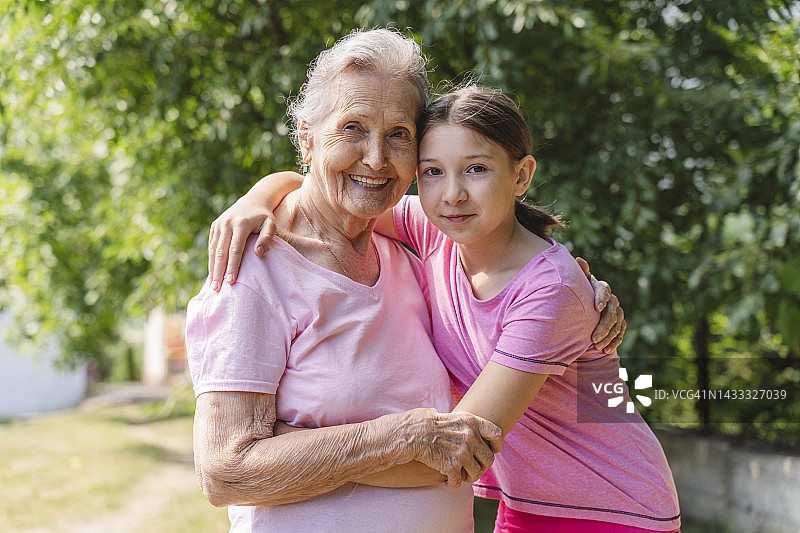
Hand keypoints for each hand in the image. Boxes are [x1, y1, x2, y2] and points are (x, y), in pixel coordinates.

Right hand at [208, 199, 276, 290]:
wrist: (253, 201)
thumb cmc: (264, 217)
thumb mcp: (271, 224)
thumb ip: (267, 238)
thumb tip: (258, 254)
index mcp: (241, 224)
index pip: (235, 249)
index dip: (232, 266)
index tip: (231, 281)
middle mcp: (226, 224)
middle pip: (221, 252)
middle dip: (218, 271)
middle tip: (217, 289)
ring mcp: (219, 224)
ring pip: (213, 250)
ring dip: (212, 268)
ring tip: (212, 285)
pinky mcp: (214, 226)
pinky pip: (211, 245)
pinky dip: (211, 260)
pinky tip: (212, 273)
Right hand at [387, 408, 502, 488]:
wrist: (406, 434)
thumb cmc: (419, 422)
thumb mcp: (444, 413)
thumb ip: (457, 422)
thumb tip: (460, 425)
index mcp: (470, 421)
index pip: (496, 434)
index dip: (496, 445)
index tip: (491, 450)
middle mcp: (470, 436)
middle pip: (489, 459)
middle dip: (480, 466)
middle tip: (469, 468)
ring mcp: (462, 452)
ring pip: (476, 473)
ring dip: (467, 476)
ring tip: (457, 474)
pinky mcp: (452, 466)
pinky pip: (459, 482)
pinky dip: (453, 484)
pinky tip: (446, 481)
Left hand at [576, 257, 626, 353]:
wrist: (584, 309)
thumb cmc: (578, 294)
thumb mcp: (577, 285)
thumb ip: (579, 275)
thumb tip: (579, 259)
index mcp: (601, 287)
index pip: (604, 290)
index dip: (601, 298)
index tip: (596, 307)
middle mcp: (612, 299)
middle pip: (611, 312)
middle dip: (604, 326)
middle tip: (593, 338)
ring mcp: (617, 312)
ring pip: (617, 325)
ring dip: (608, 337)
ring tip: (597, 346)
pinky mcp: (620, 323)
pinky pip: (620, 333)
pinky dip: (614, 342)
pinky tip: (605, 350)